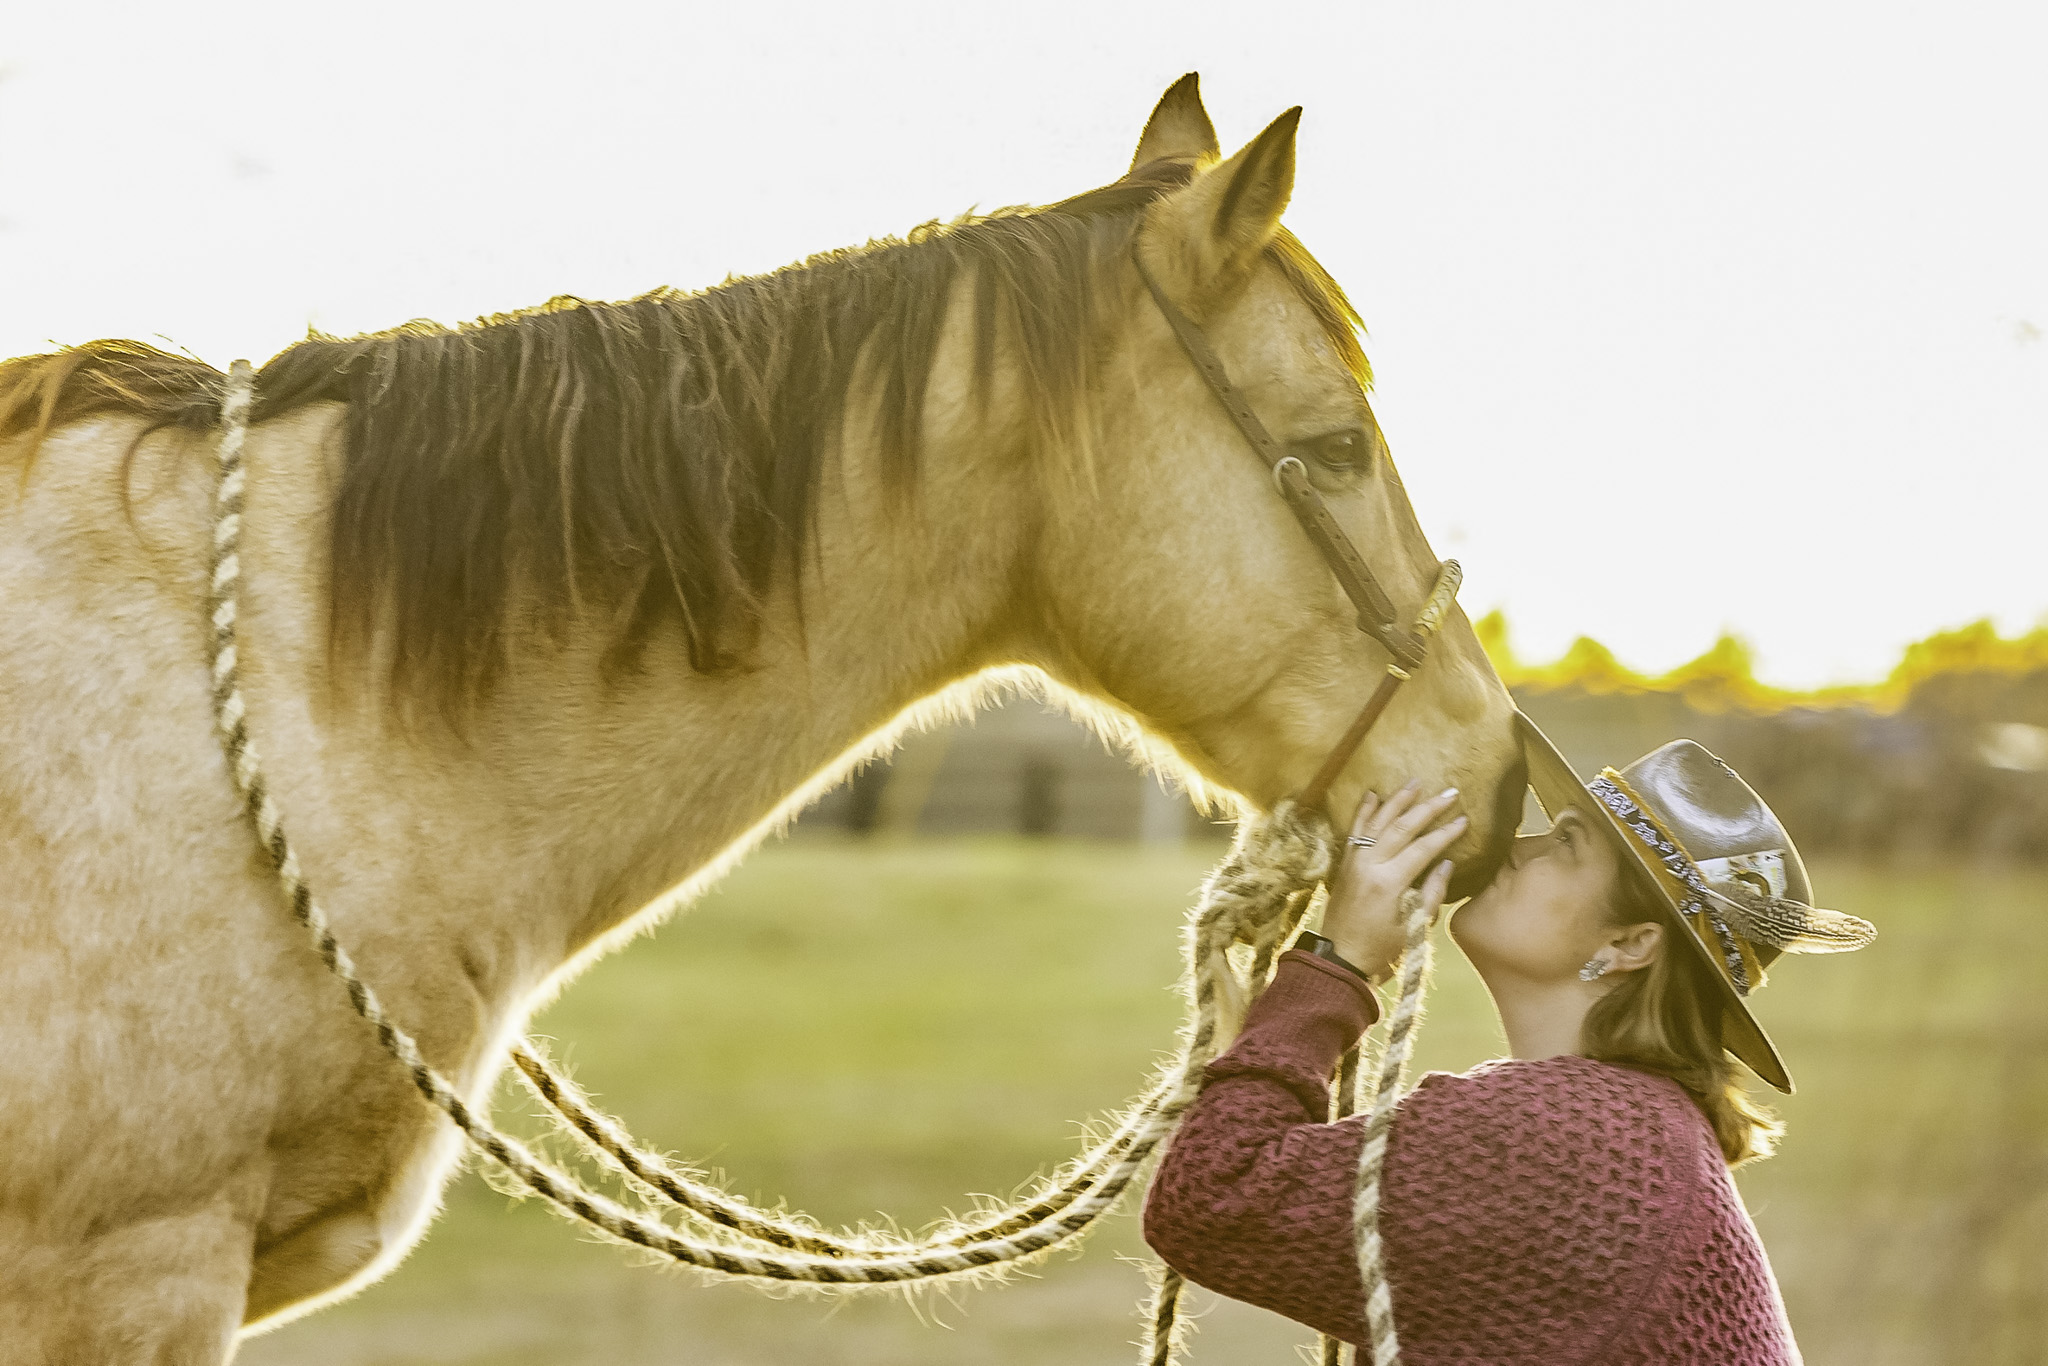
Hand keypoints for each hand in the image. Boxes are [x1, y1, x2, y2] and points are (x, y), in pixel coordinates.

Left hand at [1321, 782, 1462, 981]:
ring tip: (1415, 784)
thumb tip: (1447, 862)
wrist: (1340, 959)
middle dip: (1427, 808)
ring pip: (1377, 822)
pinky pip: (1355, 831)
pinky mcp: (1344, 864)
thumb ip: (1432, 893)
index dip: (1445, 833)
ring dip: (1397, 801)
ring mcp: (1353, 862)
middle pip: (1401, 828)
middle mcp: (1368, 866)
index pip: (1423, 849)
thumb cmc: (1381, 949)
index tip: (1464, 819)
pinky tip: (1373, 794)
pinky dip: (1364, 811)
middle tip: (1449, 792)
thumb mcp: (1413, 927)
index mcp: (1388, 883)